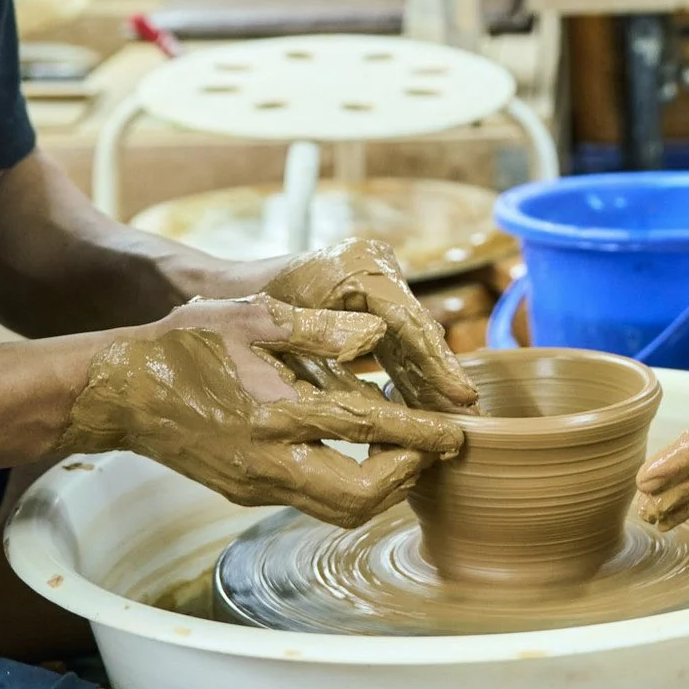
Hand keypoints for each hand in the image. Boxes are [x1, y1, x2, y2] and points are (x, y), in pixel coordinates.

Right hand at [60, 294, 464, 527]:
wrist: (124, 389)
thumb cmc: (187, 342)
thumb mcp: (252, 316)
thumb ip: (317, 326)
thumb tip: (376, 334)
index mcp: (275, 409)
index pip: (365, 431)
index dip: (417, 434)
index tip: (455, 433)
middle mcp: (268, 459)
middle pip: (357, 497)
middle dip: (407, 479)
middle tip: (435, 451)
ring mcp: (255, 483)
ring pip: (336, 509)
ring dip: (381, 489)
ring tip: (411, 455)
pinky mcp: (246, 491)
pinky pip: (310, 501)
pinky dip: (348, 485)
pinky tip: (363, 455)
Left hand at [256, 239, 477, 412]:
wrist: (220, 292)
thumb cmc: (239, 309)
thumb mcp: (278, 326)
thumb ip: (326, 339)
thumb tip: (377, 359)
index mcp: (358, 265)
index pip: (409, 319)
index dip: (437, 361)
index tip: (462, 398)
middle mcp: (375, 266)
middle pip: (417, 330)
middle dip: (439, 376)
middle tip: (467, 420)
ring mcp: (376, 284)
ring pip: (411, 341)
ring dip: (428, 382)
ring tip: (453, 423)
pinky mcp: (370, 304)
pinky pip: (396, 345)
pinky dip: (407, 377)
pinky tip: (421, 412)